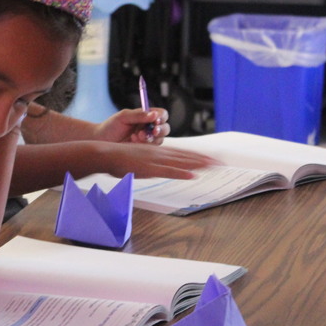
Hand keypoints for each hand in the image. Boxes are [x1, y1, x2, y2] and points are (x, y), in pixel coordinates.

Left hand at [95, 108, 169, 144]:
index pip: (162, 114)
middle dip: (159, 130)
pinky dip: (144, 146)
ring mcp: (148, 139)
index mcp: (146, 116)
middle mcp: (150, 127)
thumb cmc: (111, 126)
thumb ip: (139, 115)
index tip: (156, 120)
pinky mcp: (145, 150)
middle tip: (150, 131)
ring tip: (135, 137)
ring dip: (150, 138)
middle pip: (165, 128)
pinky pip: (152, 149)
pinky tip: (133, 142)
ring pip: (160, 140)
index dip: (162, 117)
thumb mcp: (124, 117)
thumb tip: (154, 114)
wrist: (101, 141)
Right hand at [98, 142, 218, 179]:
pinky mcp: (149, 168)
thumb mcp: (138, 158)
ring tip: (213, 168)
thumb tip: (158, 168)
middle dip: (204, 160)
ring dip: (199, 165)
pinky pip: (169, 171)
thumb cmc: (118, 158)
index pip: (182, 152)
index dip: (197, 155)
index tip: (210, 158)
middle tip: (220, 163)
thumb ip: (150, 163)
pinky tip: (193, 175)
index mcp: (157, 150)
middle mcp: (159, 152)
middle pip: (186, 156)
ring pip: (181, 162)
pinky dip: (182, 173)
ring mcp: (155, 160)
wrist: (105, 154)